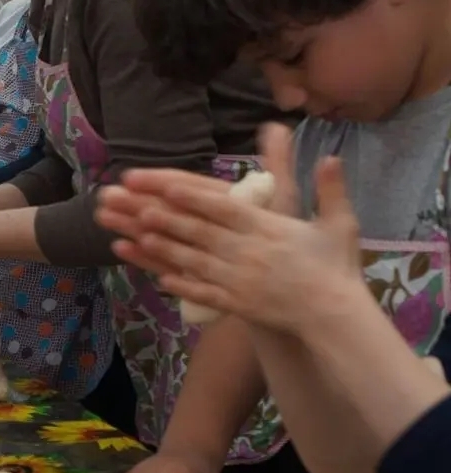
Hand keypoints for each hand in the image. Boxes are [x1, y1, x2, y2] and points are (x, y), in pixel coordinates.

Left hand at [96, 127, 359, 335]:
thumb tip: (331, 156)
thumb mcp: (340, 224)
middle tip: (133, 205)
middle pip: (199, 231)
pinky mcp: (237, 305)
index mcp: (268, 229)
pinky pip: (203, 293)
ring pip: (194, 261)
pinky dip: (180, 285)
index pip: (222, 207)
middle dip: (165, 217)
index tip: (165, 186)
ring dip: (163, 248)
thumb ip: (331, 189)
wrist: (334, 316)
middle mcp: (248, 252)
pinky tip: (159, 278)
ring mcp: (240, 280)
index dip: (191, 196)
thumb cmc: (336, 267)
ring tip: (134, 235)